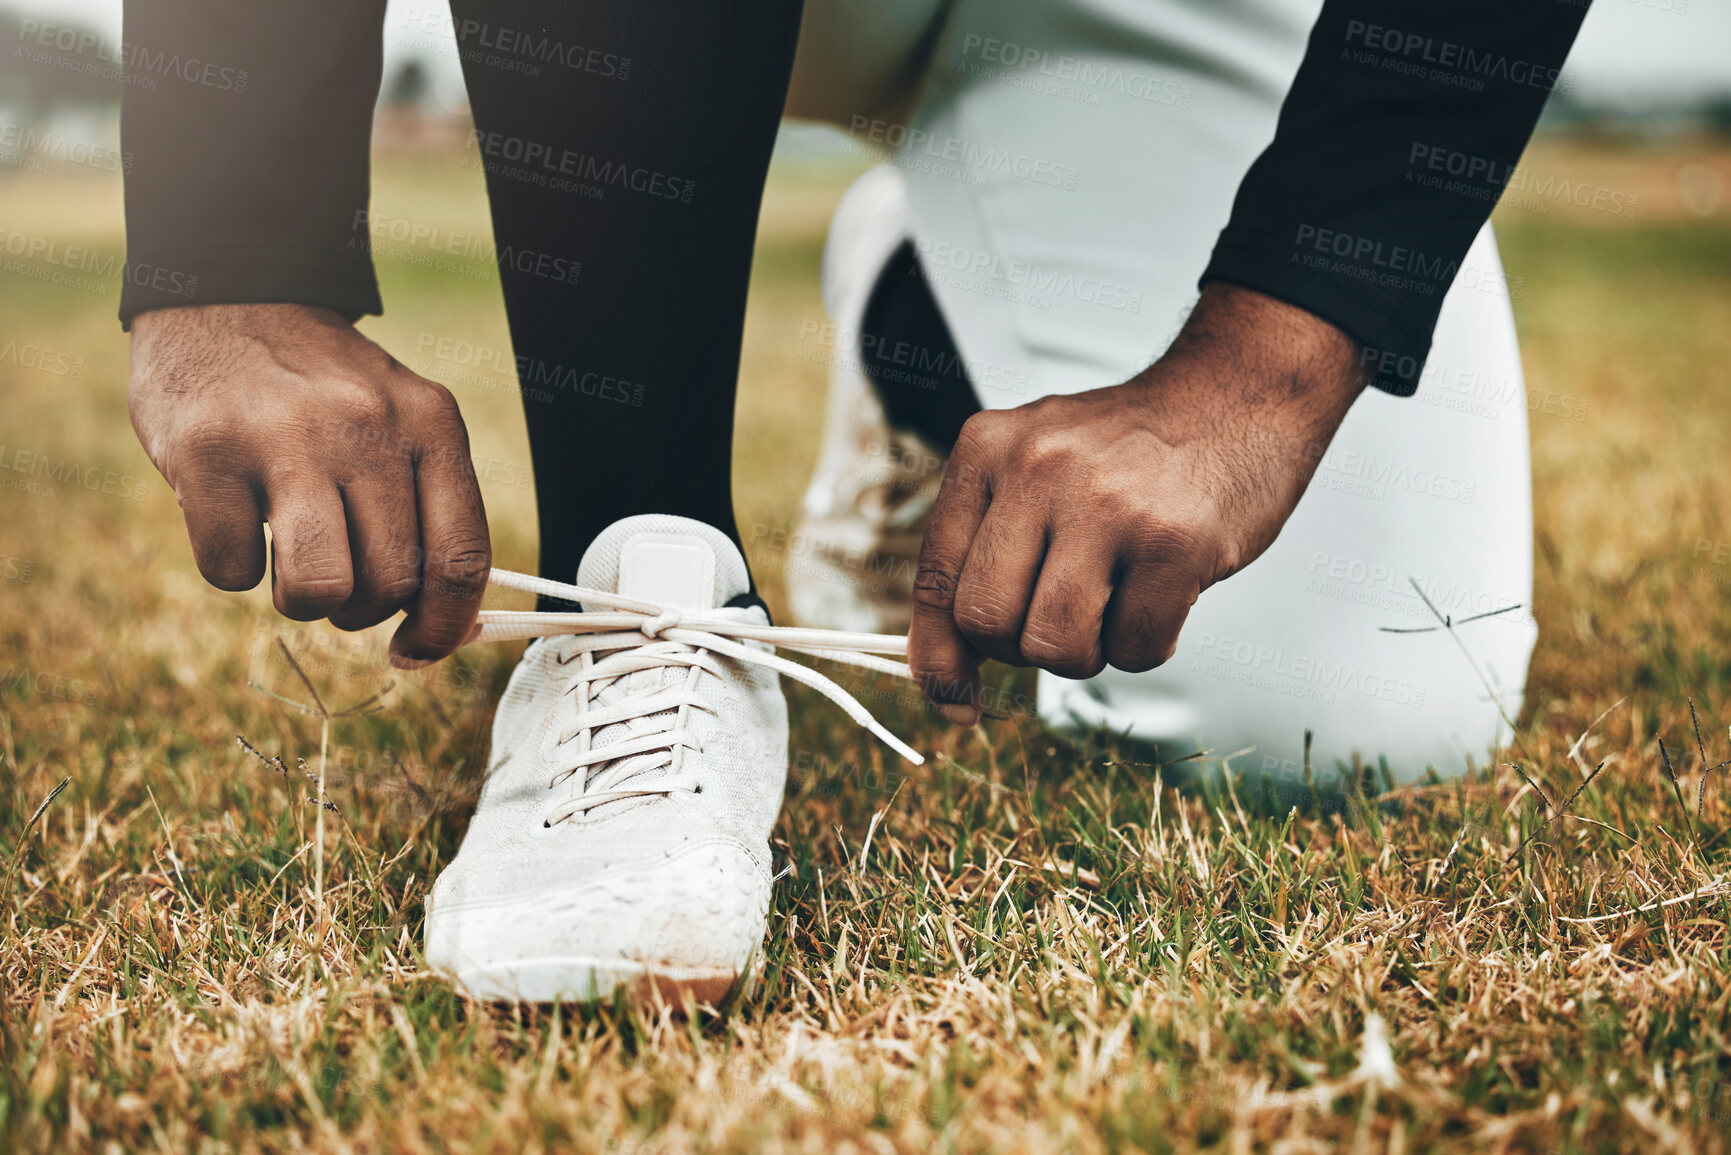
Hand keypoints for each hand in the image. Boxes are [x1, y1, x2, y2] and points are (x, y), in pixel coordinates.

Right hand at [129, 303, 490, 667]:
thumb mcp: (402, 426)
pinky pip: (230, 572)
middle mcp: (368, 427)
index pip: (462, 558)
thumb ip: (431, 512)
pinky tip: (234, 516)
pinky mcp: (206, 451)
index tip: (416, 651)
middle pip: (389, 584)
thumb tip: (446, 631)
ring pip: (317, 590)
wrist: (230, 299)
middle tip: (337, 574)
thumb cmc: (325, 394)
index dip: (444, 628)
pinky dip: (232, 568)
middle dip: (361, 608)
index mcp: (431, 425)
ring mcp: (285, 437)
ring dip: (302, 600)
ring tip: (291, 557)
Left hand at [909, 283, 1367, 722]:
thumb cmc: (1126, 454)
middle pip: (987, 623)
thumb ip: (981, 554)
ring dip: (1086, 652)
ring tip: (1113, 603)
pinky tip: (1161, 593)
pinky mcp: (1172, 541)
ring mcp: (1105, 503)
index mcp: (985, 450)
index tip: (954, 700)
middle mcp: (1036, 468)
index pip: (936, 579)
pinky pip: (1133, 649)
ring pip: (1054, 647)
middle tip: (1062, 616)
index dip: (939, 657)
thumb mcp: (1030, 469)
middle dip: (1021, 648)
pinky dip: (1145, 645)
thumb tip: (945, 683)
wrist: (1234, 396)